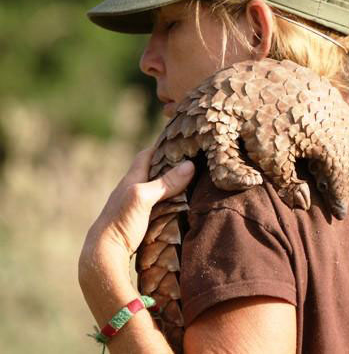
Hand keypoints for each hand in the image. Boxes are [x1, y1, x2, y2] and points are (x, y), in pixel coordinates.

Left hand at [81, 148, 194, 266]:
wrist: (104, 255)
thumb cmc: (120, 222)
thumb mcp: (143, 198)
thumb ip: (165, 182)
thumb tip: (190, 165)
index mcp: (132, 180)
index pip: (147, 155)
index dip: (162, 146)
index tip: (182, 142)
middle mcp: (133, 190)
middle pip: (154, 172)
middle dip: (172, 166)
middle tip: (195, 163)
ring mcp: (135, 208)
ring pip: (157, 191)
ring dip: (173, 187)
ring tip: (195, 185)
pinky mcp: (139, 223)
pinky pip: (158, 207)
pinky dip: (170, 204)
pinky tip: (182, 209)